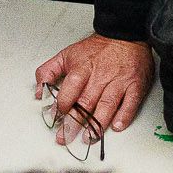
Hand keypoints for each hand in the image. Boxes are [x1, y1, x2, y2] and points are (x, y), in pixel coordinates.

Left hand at [34, 34, 154, 141]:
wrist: (125, 35)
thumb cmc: (97, 48)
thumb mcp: (67, 54)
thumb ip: (48, 72)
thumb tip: (38, 92)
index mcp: (83, 68)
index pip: (70, 89)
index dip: (62, 105)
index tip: (56, 117)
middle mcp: (101, 76)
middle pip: (86, 103)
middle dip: (74, 122)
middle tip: (66, 137)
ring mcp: (119, 81)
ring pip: (107, 106)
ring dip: (97, 124)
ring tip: (88, 138)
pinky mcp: (135, 85)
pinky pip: (130, 103)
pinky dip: (124, 116)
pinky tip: (116, 126)